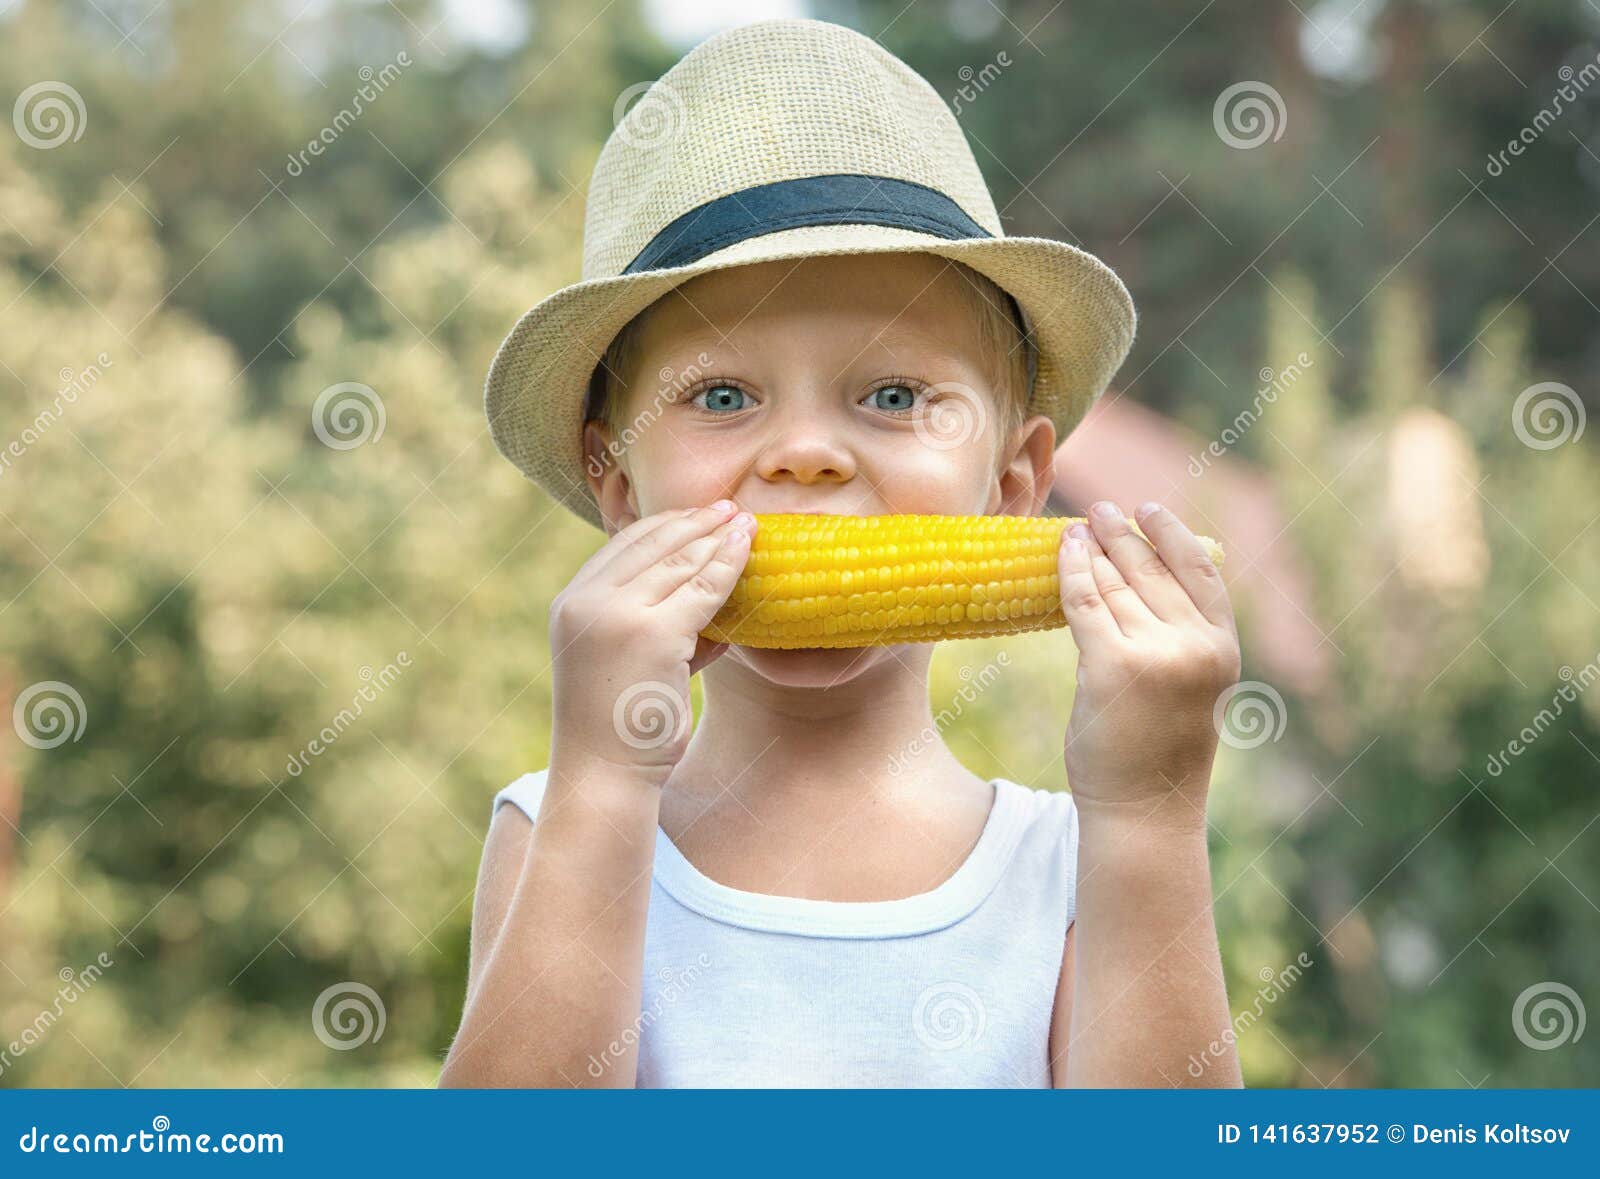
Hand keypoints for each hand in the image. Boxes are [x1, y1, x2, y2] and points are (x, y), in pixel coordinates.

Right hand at [548, 500, 755, 780]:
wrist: (604, 775)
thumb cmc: (621, 726)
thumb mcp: (627, 660)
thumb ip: (655, 622)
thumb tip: (710, 595)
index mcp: (571, 602)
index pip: (623, 546)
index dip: (665, 525)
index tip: (699, 515)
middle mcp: (585, 600)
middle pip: (650, 543)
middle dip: (695, 522)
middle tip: (731, 508)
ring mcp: (615, 614)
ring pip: (679, 561)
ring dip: (717, 538)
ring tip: (747, 524)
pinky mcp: (651, 633)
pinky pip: (702, 590)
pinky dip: (728, 566)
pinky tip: (748, 552)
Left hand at [1056, 501, 1240, 824]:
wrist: (1143, 810)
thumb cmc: (1159, 755)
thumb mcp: (1190, 691)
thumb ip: (1180, 640)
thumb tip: (1138, 581)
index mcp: (1223, 649)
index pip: (1200, 572)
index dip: (1173, 534)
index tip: (1149, 508)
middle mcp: (1195, 646)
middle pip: (1153, 572)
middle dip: (1124, 534)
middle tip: (1100, 509)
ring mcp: (1155, 654)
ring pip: (1115, 583)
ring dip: (1092, 549)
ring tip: (1076, 528)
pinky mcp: (1111, 666)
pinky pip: (1085, 601)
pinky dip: (1070, 569)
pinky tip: (1061, 548)